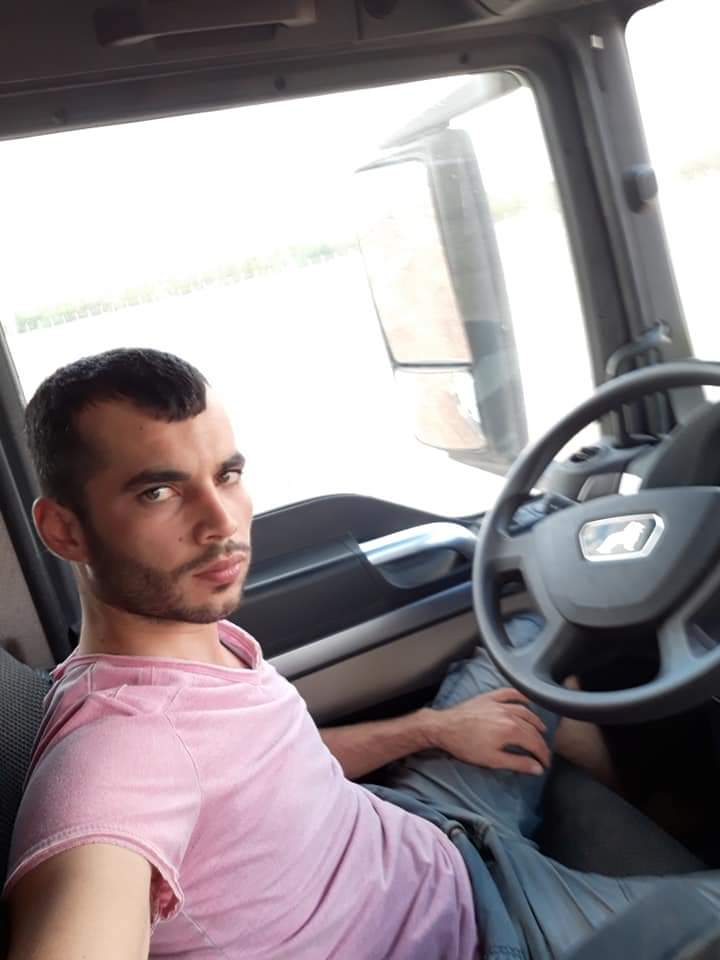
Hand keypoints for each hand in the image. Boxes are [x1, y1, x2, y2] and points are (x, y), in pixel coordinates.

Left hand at [422, 688, 550, 774]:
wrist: (444, 728)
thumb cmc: (466, 746)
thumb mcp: (493, 760)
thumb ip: (517, 763)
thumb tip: (537, 768)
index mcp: (511, 730)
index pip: (535, 742)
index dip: (543, 754)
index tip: (545, 764)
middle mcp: (509, 713)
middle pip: (532, 728)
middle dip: (540, 741)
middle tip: (543, 751)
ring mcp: (499, 703)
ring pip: (524, 710)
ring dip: (535, 720)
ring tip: (540, 729)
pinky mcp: (489, 697)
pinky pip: (509, 693)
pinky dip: (521, 696)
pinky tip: (526, 701)